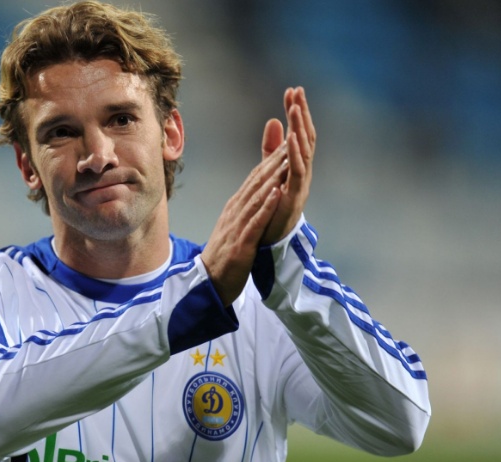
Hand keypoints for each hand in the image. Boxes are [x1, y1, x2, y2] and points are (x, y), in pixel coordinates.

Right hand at [200, 141, 289, 305]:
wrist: (208, 283)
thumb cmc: (223, 256)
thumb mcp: (235, 227)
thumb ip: (245, 209)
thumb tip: (256, 194)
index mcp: (235, 208)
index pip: (254, 179)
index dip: (271, 160)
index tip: (287, 142)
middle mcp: (235, 212)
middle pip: (257, 182)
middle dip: (274, 160)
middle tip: (291, 139)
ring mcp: (237, 227)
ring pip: (257, 198)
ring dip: (272, 178)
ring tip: (287, 159)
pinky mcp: (241, 245)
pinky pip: (255, 223)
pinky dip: (266, 207)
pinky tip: (276, 193)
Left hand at [260, 87, 315, 244]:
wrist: (270, 240)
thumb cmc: (272, 206)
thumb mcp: (270, 171)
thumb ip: (271, 148)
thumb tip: (273, 120)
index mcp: (296, 164)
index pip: (299, 132)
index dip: (296, 112)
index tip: (291, 90)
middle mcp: (303, 172)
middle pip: (306, 137)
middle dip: (302, 114)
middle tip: (297, 91)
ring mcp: (300, 184)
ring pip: (304, 151)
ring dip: (300, 129)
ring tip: (295, 109)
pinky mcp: (294, 197)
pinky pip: (297, 172)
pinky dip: (296, 154)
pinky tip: (292, 138)